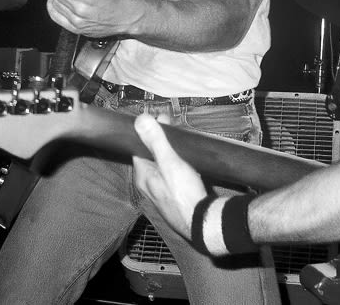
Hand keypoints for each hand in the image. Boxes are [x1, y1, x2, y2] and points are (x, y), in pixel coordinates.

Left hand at [132, 113, 209, 245]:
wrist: (200, 220)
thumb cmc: (183, 192)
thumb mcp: (170, 162)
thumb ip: (156, 141)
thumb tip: (140, 120)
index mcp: (143, 176)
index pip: (139, 148)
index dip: (148, 132)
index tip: (161, 119)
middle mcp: (149, 184)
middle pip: (152, 156)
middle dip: (161, 140)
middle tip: (173, 125)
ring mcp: (162, 191)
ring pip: (163, 166)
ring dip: (170, 152)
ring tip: (183, 140)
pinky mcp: (175, 196)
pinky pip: (172, 174)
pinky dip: (177, 163)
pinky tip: (189, 160)